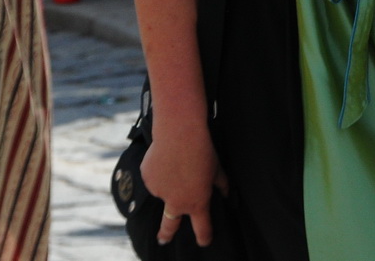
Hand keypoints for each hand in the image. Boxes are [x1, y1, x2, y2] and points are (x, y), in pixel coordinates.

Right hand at [141, 128, 227, 246]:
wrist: (179, 133)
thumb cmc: (202, 150)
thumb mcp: (217, 169)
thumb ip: (222, 184)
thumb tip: (227, 194)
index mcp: (197, 202)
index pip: (202, 226)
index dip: (204, 236)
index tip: (204, 241)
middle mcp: (176, 202)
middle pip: (169, 226)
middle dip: (166, 235)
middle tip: (164, 240)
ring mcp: (159, 192)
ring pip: (163, 190)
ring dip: (167, 182)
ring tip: (176, 161)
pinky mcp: (147, 179)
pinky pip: (153, 177)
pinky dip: (158, 170)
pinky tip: (166, 157)